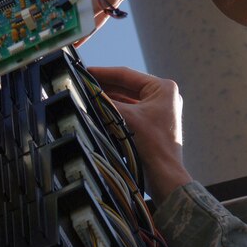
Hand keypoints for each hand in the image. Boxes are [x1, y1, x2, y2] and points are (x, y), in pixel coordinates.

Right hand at [89, 66, 192, 203]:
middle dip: (105, 86)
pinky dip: (115, 111)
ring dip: (109, 99)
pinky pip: (130, 112)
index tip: (84, 71)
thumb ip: (105, 103)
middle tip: (82, 83)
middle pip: (127, 87)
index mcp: (163, 88)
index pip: (127, 75)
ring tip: (86, 95)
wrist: (164, 176)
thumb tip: (85, 92)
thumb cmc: (152, 145)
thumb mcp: (125, 118)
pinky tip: (98, 110)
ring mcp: (159, 111)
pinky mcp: (153, 124)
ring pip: (127, 100)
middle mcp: (163, 96)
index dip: (103, 73)